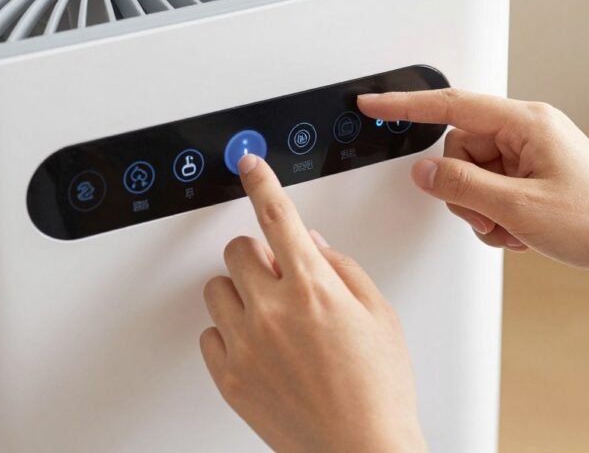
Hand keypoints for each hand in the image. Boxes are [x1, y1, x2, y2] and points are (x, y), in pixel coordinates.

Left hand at [200, 154, 426, 452]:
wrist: (361, 451)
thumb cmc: (380, 390)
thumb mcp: (379, 315)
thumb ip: (342, 269)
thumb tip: (310, 244)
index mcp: (314, 288)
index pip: (278, 216)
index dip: (261, 182)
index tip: (250, 164)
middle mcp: (273, 311)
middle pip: (238, 249)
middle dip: (259, 255)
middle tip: (281, 278)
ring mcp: (246, 345)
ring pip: (217, 289)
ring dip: (240, 293)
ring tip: (271, 317)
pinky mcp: (230, 377)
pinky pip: (209, 334)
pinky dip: (229, 333)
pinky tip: (260, 346)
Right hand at [358, 89, 588, 276]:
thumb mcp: (517, 208)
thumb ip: (461, 186)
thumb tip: (423, 172)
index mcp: (526, 122)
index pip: (450, 106)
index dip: (406, 107)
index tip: (374, 105)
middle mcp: (528, 133)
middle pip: (460, 151)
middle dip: (465, 191)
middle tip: (491, 215)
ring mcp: (533, 157)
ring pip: (473, 177)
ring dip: (483, 210)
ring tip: (516, 228)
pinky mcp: (537, 180)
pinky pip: (493, 193)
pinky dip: (499, 218)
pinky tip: (525, 233)